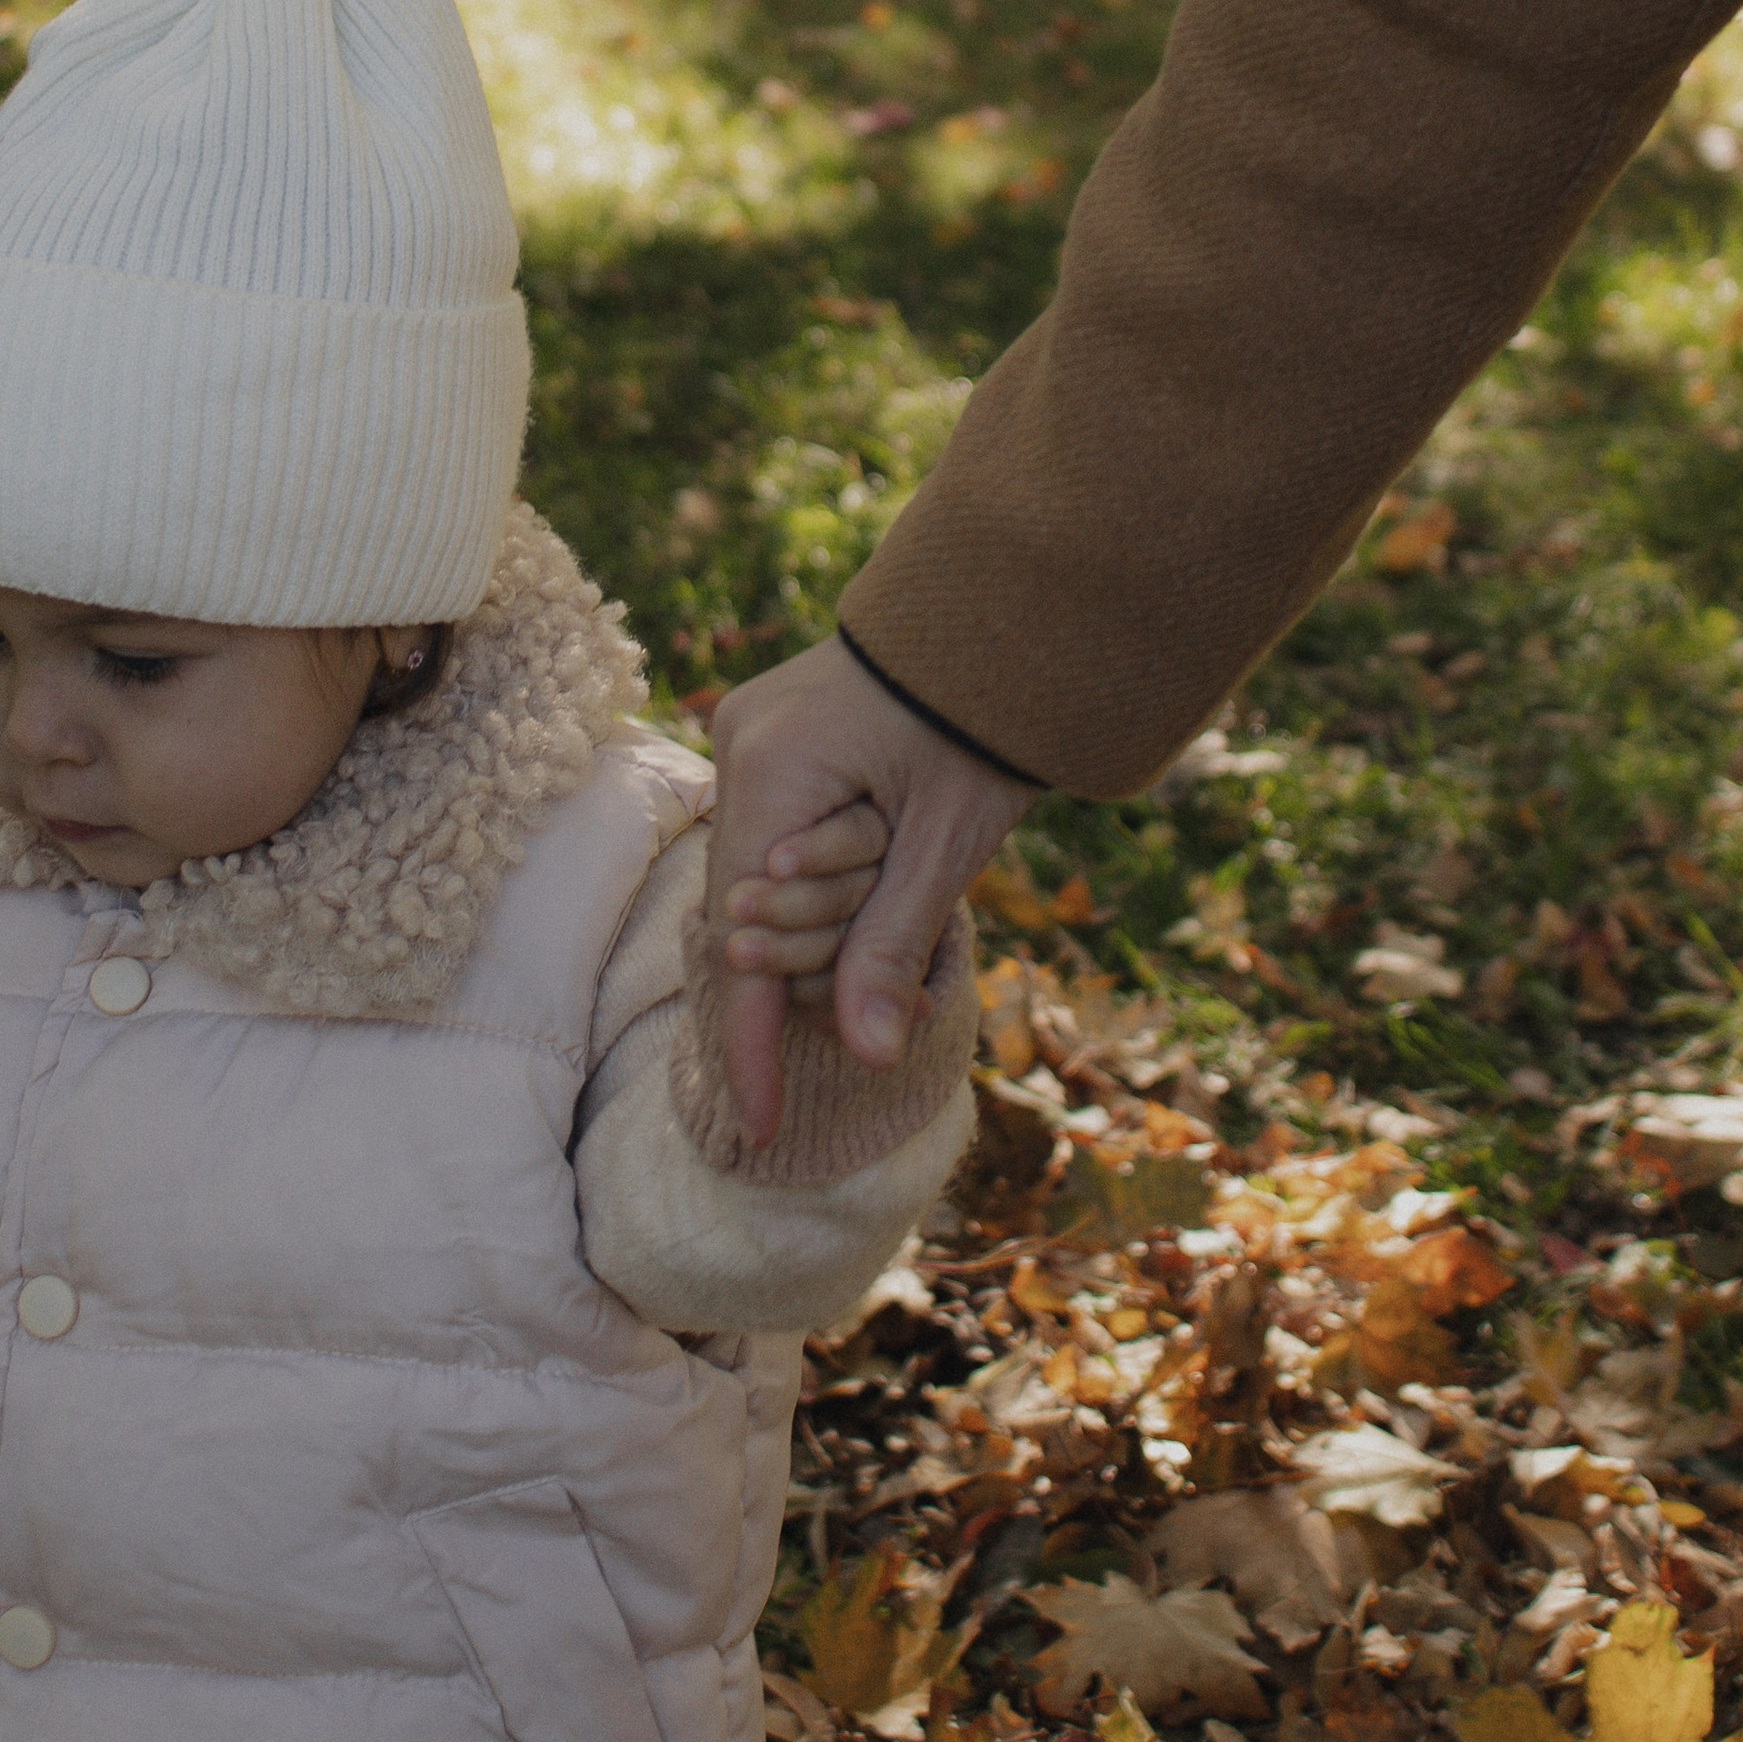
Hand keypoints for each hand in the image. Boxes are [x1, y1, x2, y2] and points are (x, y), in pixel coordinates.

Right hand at [707, 634, 1034, 1143]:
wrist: (1004, 614)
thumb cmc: (984, 719)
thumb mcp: (947, 842)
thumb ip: (892, 946)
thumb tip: (871, 1055)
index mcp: (774, 772)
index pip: (741, 942)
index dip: (752, 1046)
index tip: (761, 1127)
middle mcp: (738, 750)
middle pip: (750, 916)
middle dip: (821, 945)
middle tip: (902, 895)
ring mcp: (747, 739)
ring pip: (762, 881)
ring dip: (831, 905)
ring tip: (901, 859)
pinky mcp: (769, 737)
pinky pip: (775, 840)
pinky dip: (823, 874)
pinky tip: (873, 859)